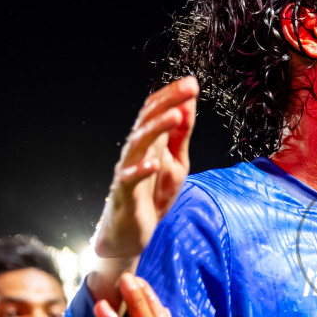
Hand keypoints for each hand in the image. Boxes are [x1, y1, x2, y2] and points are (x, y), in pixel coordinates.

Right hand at [89, 78, 197, 288]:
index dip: (172, 96)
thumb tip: (189, 105)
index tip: (192, 83)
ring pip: (139, 144)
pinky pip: (130, 179)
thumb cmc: (153, 195)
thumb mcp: (176, 163)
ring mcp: (128, 170)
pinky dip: (140, 170)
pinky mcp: (125, 194)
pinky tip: (152, 163)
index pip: (157, 111)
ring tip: (175, 116)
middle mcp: (136, 151)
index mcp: (149, 141)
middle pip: (148, 120)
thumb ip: (181, 136)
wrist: (131, 233)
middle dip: (168, 102)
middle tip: (187, 89)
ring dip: (157, 128)